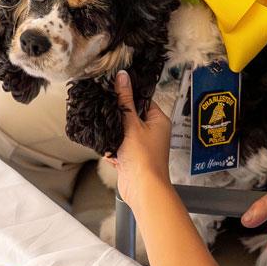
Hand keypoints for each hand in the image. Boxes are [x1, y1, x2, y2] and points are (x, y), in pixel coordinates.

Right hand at [107, 70, 172, 212]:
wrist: (142, 188)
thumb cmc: (144, 158)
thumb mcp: (131, 124)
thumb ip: (125, 100)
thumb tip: (122, 77)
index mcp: (158, 120)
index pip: (143, 99)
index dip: (128, 96)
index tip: (113, 90)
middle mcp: (152, 132)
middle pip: (130, 115)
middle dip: (118, 117)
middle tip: (107, 113)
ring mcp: (141, 145)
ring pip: (122, 131)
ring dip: (114, 134)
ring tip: (110, 135)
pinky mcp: (131, 157)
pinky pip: (118, 146)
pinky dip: (112, 148)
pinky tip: (111, 151)